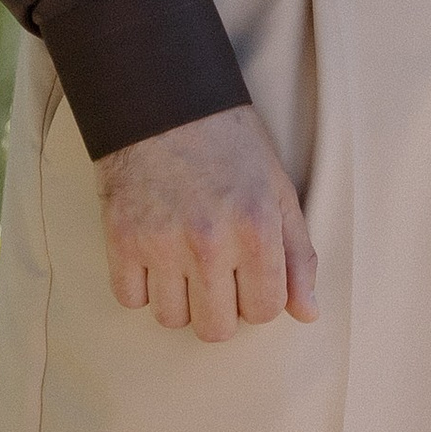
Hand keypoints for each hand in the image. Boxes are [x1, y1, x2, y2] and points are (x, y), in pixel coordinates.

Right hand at [94, 103, 319, 341]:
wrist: (166, 102)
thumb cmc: (230, 144)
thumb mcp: (278, 189)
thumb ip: (297, 255)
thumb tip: (308, 315)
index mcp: (256, 228)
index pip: (266, 311)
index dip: (261, 297)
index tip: (251, 275)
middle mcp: (209, 242)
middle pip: (217, 329)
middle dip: (222, 308)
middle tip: (218, 272)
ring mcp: (161, 243)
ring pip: (172, 320)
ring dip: (181, 300)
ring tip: (186, 261)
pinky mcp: (121, 240)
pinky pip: (131, 300)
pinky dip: (142, 287)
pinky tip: (155, 256)